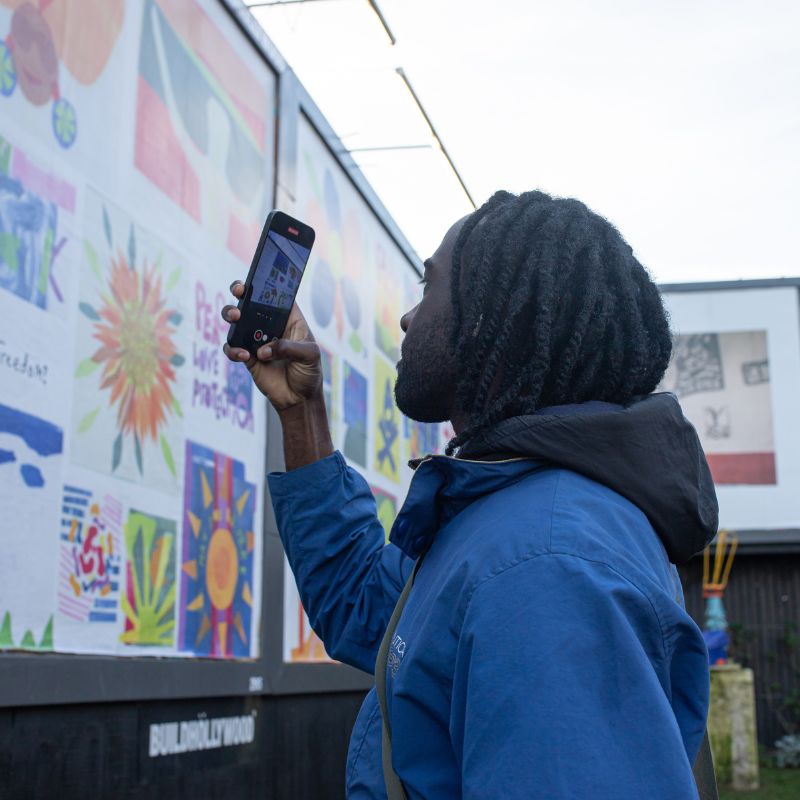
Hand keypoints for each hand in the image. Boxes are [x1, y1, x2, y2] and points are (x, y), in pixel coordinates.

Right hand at [221, 281, 322, 411]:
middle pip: (251, 302)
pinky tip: (244, 356)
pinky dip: (233, 349)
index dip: (266, 283)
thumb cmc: (309, 372)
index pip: (276, 294)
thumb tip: (264, 349)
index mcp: (289, 319)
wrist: (299, 399)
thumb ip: (288, 348)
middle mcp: (270, 325)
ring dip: (231, 315)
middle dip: (242, 292)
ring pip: (237, 321)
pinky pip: (232, 348)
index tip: (258, 276)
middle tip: (240, 292)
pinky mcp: (247, 356)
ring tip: (236, 318)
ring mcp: (256, 340)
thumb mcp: (309, 356)